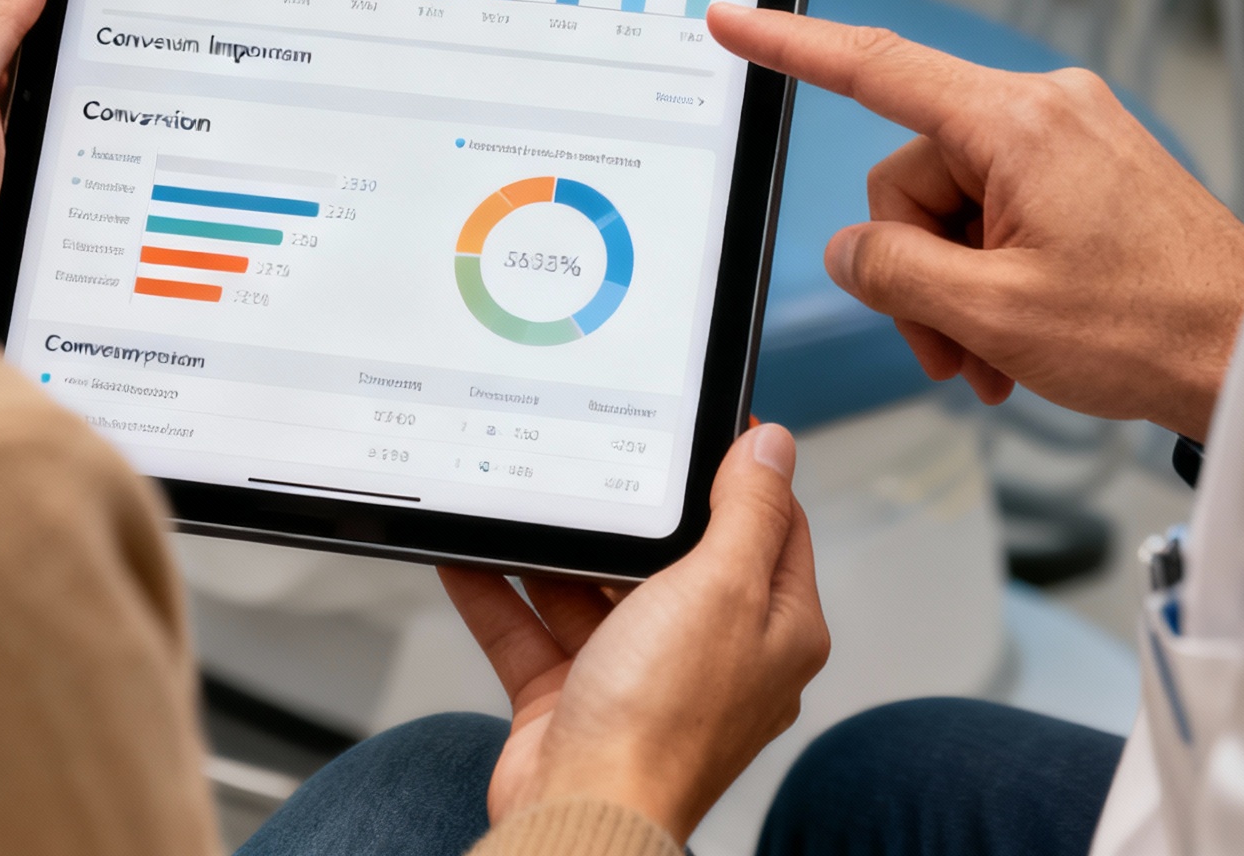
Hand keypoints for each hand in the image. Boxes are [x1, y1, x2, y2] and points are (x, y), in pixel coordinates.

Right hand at [439, 423, 828, 844]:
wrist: (582, 818)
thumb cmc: (664, 720)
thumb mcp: (722, 587)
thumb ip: (748, 511)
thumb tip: (773, 447)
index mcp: (773, 628)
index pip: (772, 526)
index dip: (743, 471)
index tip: (703, 426)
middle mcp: (712, 653)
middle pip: (676, 555)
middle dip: (634, 512)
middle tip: (602, 455)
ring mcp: (640, 677)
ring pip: (596, 590)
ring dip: (556, 552)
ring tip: (527, 497)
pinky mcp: (574, 700)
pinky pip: (533, 631)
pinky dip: (500, 595)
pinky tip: (470, 555)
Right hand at [705, 5, 1243, 441]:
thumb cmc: (1155, 330)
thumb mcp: (994, 315)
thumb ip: (895, 273)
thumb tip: (851, 253)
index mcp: (1016, 122)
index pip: (875, 68)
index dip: (791, 44)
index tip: (735, 21)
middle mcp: (1044, 108)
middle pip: (913, 175)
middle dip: (917, 270)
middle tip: (955, 349)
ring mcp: (1070, 135)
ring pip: (954, 204)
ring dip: (958, 287)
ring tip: (996, 357)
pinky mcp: (1088, 166)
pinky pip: (1001, 208)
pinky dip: (994, 275)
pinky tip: (1020, 336)